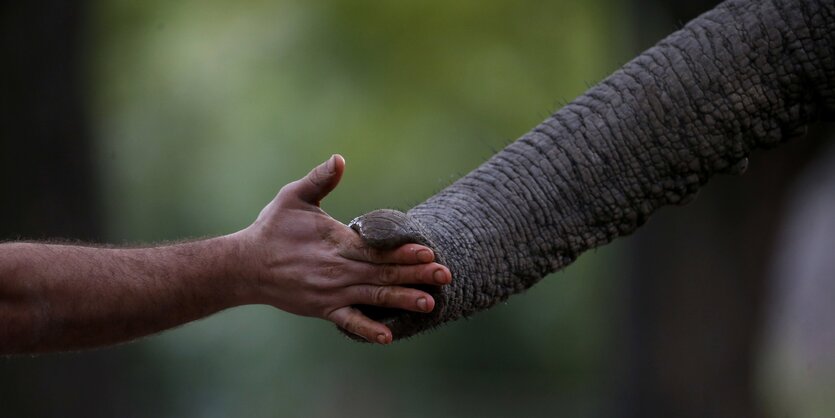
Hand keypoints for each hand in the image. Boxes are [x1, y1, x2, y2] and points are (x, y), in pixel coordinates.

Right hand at [235, 155, 450, 343]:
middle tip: (445, 275)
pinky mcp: (323, 309)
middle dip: (416, 275)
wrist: (245, 266)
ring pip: (374, 297)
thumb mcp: (294, 197)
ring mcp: (331, 293)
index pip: (377, 249)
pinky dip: (368, 330)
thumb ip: (320, 179)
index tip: (428, 252)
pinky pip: (349, 322)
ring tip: (430, 303)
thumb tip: (340, 159)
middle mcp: (338, 270)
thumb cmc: (272, 228)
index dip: (403, 252)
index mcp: (336, 243)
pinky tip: (388, 337)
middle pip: (383, 274)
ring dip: (402, 300)